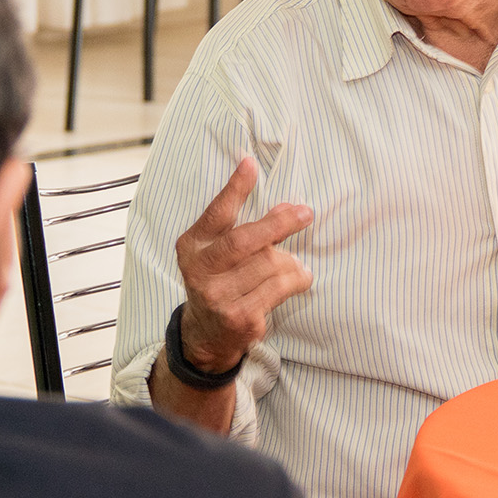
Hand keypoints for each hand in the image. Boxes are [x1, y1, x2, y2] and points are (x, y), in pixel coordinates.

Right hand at [174, 157, 313, 372]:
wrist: (207, 334)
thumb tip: (287, 207)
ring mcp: (219, 297)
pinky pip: (280, 289)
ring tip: (296, 260)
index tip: (251, 164)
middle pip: (244, 240)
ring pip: (269, 264)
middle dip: (279, 223)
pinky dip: (297, 279)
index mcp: (192, 247)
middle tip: (305, 213)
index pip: (216, 213)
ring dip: (290, 259)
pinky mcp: (241, 318)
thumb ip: (246, 229)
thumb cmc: (219, 280)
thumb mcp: (220, 251)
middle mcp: (200, 272)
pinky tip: (300, 276)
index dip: (235, 188)